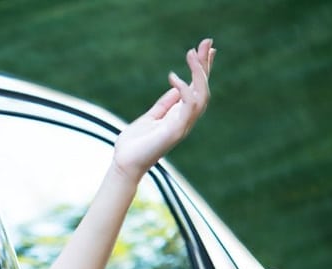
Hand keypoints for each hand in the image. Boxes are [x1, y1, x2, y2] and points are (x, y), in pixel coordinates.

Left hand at [112, 38, 215, 181]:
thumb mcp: (150, 117)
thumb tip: (177, 87)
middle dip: (206, 65)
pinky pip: (188, 106)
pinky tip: (173, 77)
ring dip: (199, 73)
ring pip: (202, 96)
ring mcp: (182, 126)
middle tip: (207, 42)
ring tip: (191, 53)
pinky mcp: (175, 131)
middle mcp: (185, 120)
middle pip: (204, 89)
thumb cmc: (134, 144)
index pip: (197, 89)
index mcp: (180, 116)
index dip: (203, 69)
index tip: (207, 48)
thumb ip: (165, 104)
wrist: (124, 164)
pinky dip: (184, 90)